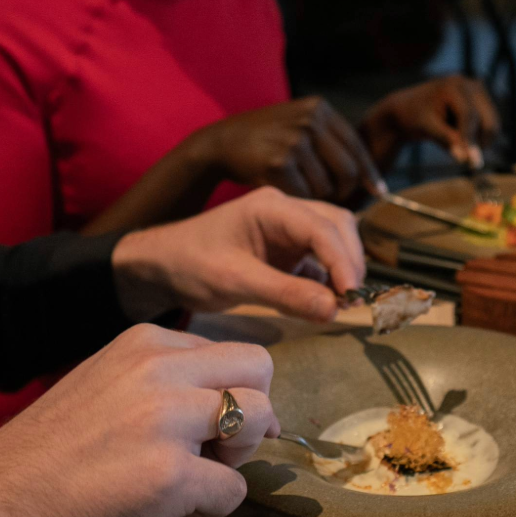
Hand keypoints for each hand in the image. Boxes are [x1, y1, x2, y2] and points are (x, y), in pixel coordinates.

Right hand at [0, 324, 276, 516]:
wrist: (4, 500)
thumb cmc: (56, 449)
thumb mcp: (108, 381)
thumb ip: (162, 378)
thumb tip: (227, 398)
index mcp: (145, 343)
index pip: (230, 350)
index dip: (230, 390)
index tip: (207, 422)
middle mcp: (159, 369)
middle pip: (259, 368)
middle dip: (254, 410)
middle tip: (218, 447)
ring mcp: (167, 420)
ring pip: (260, 418)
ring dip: (237, 457)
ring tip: (193, 475)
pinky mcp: (171, 475)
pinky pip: (234, 488)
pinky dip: (213, 505)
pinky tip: (171, 508)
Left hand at [111, 186, 364, 321]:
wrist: (162, 266)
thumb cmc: (190, 264)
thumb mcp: (235, 281)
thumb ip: (285, 293)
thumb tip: (334, 309)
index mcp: (271, 206)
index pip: (321, 227)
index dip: (343, 261)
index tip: (353, 295)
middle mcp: (285, 211)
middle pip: (337, 226)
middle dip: (350, 261)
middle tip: (353, 301)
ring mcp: (287, 229)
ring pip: (333, 241)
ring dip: (343, 269)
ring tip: (344, 304)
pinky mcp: (286, 251)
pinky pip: (319, 260)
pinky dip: (329, 279)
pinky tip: (327, 302)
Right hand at [192, 96, 382, 203]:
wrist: (220, 142)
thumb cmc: (266, 139)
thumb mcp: (299, 123)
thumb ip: (330, 140)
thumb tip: (370, 176)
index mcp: (319, 109)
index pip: (357, 144)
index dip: (368, 171)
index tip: (378, 190)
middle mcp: (310, 121)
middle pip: (347, 170)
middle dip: (343, 190)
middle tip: (332, 198)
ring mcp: (294, 141)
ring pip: (326, 187)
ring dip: (316, 196)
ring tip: (297, 186)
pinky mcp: (278, 164)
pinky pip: (304, 195)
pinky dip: (298, 200)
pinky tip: (284, 191)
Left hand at [359, 74, 498, 169]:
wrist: (410, 108)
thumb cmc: (414, 117)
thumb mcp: (426, 127)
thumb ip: (446, 140)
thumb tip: (465, 158)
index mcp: (453, 86)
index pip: (468, 115)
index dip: (470, 139)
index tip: (471, 162)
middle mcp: (471, 85)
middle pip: (487, 122)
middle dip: (477, 142)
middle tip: (464, 160)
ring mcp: (480, 93)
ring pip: (492, 127)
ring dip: (477, 141)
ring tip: (450, 136)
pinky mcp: (484, 102)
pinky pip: (490, 128)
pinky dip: (477, 137)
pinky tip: (456, 131)